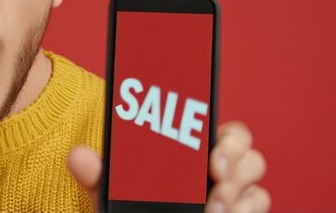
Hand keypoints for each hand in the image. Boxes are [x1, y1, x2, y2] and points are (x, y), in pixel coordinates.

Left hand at [67, 121, 269, 212]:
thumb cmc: (132, 210)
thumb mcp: (111, 195)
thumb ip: (97, 177)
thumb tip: (77, 156)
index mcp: (192, 152)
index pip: (225, 131)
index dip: (228, 139)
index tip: (211, 158)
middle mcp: (218, 171)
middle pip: (249, 157)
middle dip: (235, 167)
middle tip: (214, 180)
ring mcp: (233, 197)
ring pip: (256, 188)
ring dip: (238, 197)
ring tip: (212, 211)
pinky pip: (258, 209)